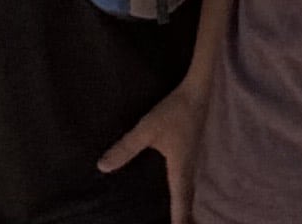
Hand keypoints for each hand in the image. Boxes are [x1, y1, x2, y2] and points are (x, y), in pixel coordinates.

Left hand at [101, 76, 203, 223]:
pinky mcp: (193, 153)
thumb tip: (103, 167)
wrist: (198, 91)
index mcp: (180, 171)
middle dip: (187, 219)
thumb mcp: (147, 129)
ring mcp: (194, 162)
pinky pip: (191, 183)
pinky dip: (187, 195)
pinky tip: (180, 191)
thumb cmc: (174, 111)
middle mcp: (190, 171)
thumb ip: (126, 147)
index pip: (180, 205)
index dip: (179, 222)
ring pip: (191, 194)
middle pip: (190, 204)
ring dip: (187, 207)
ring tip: (183, 219)